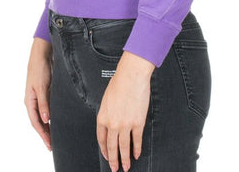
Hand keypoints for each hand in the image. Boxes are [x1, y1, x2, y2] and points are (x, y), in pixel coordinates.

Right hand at [25, 37, 53, 150]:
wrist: (42, 53)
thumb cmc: (40, 68)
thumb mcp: (42, 86)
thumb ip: (44, 103)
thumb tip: (46, 119)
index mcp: (29, 100)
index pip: (35, 122)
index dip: (42, 134)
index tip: (48, 144)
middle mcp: (33, 100)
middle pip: (38, 121)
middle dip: (44, 133)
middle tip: (52, 145)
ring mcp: (38, 96)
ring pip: (42, 115)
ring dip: (47, 126)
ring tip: (54, 137)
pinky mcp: (44, 92)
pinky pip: (46, 108)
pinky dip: (50, 116)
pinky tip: (55, 120)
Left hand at [97, 51, 154, 171]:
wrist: (131, 76)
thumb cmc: (119, 83)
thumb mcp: (107, 99)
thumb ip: (108, 113)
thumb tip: (111, 122)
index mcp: (102, 117)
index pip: (101, 139)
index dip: (104, 150)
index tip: (107, 156)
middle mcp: (112, 123)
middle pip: (112, 146)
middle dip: (113, 160)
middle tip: (114, 168)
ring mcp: (125, 124)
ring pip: (124, 147)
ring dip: (124, 159)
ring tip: (126, 167)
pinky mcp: (137, 123)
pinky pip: (136, 140)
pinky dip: (136, 149)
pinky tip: (136, 154)